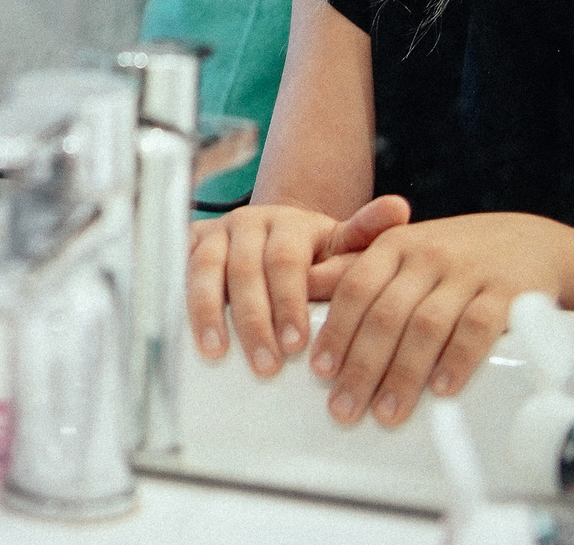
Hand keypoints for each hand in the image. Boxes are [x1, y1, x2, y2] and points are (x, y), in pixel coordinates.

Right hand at [187, 196, 410, 376]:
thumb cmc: (312, 254)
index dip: (289, 302)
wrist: (268, 238)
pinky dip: (178, 299)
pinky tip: (182, 330)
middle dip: (254, 319)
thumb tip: (399, 209)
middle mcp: (246, 222)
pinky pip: (175, 270)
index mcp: (288, 222)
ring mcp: (213, 233)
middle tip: (266, 363)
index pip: (286, 260)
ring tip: (217, 352)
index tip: (298, 344)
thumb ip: (365, 236)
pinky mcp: (186, 247)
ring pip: (205, 269)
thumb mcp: (341, 246)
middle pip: (244, 269)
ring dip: (208, 312)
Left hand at [304, 213, 573, 427]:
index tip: (320, 372)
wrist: (530, 240)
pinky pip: (477, 327)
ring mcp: (467, 272)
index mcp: (394, 244)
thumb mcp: (404, 252)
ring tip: (387, 413)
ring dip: (403, 374)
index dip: (337, 331)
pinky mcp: (507, 292)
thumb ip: (357, 271)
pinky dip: (457, 360)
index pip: (355, 288)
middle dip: (362, 366)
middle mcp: (427, 254)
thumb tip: (303, 295)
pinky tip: (441, 390)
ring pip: (426, 325)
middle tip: (344, 409)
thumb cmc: (453, 255)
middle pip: (386, 313)